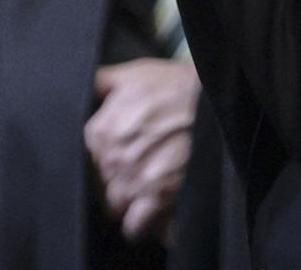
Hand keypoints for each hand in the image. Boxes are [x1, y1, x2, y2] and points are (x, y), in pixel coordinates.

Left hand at [84, 58, 200, 244]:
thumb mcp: (135, 73)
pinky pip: (135, 228)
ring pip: (116, 207)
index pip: (90, 159)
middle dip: (119, 178)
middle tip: (140, 167)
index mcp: (100, 132)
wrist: (212, 101)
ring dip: (129, 202)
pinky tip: (152, 213)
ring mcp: (132, 182)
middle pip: (102, 184)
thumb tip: (88, 89)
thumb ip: (103, 81)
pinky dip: (142, 224)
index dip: (107, 157)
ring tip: (146, 190)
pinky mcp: (157, 200)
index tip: (124, 153)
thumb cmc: (174, 86)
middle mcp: (110, 160)